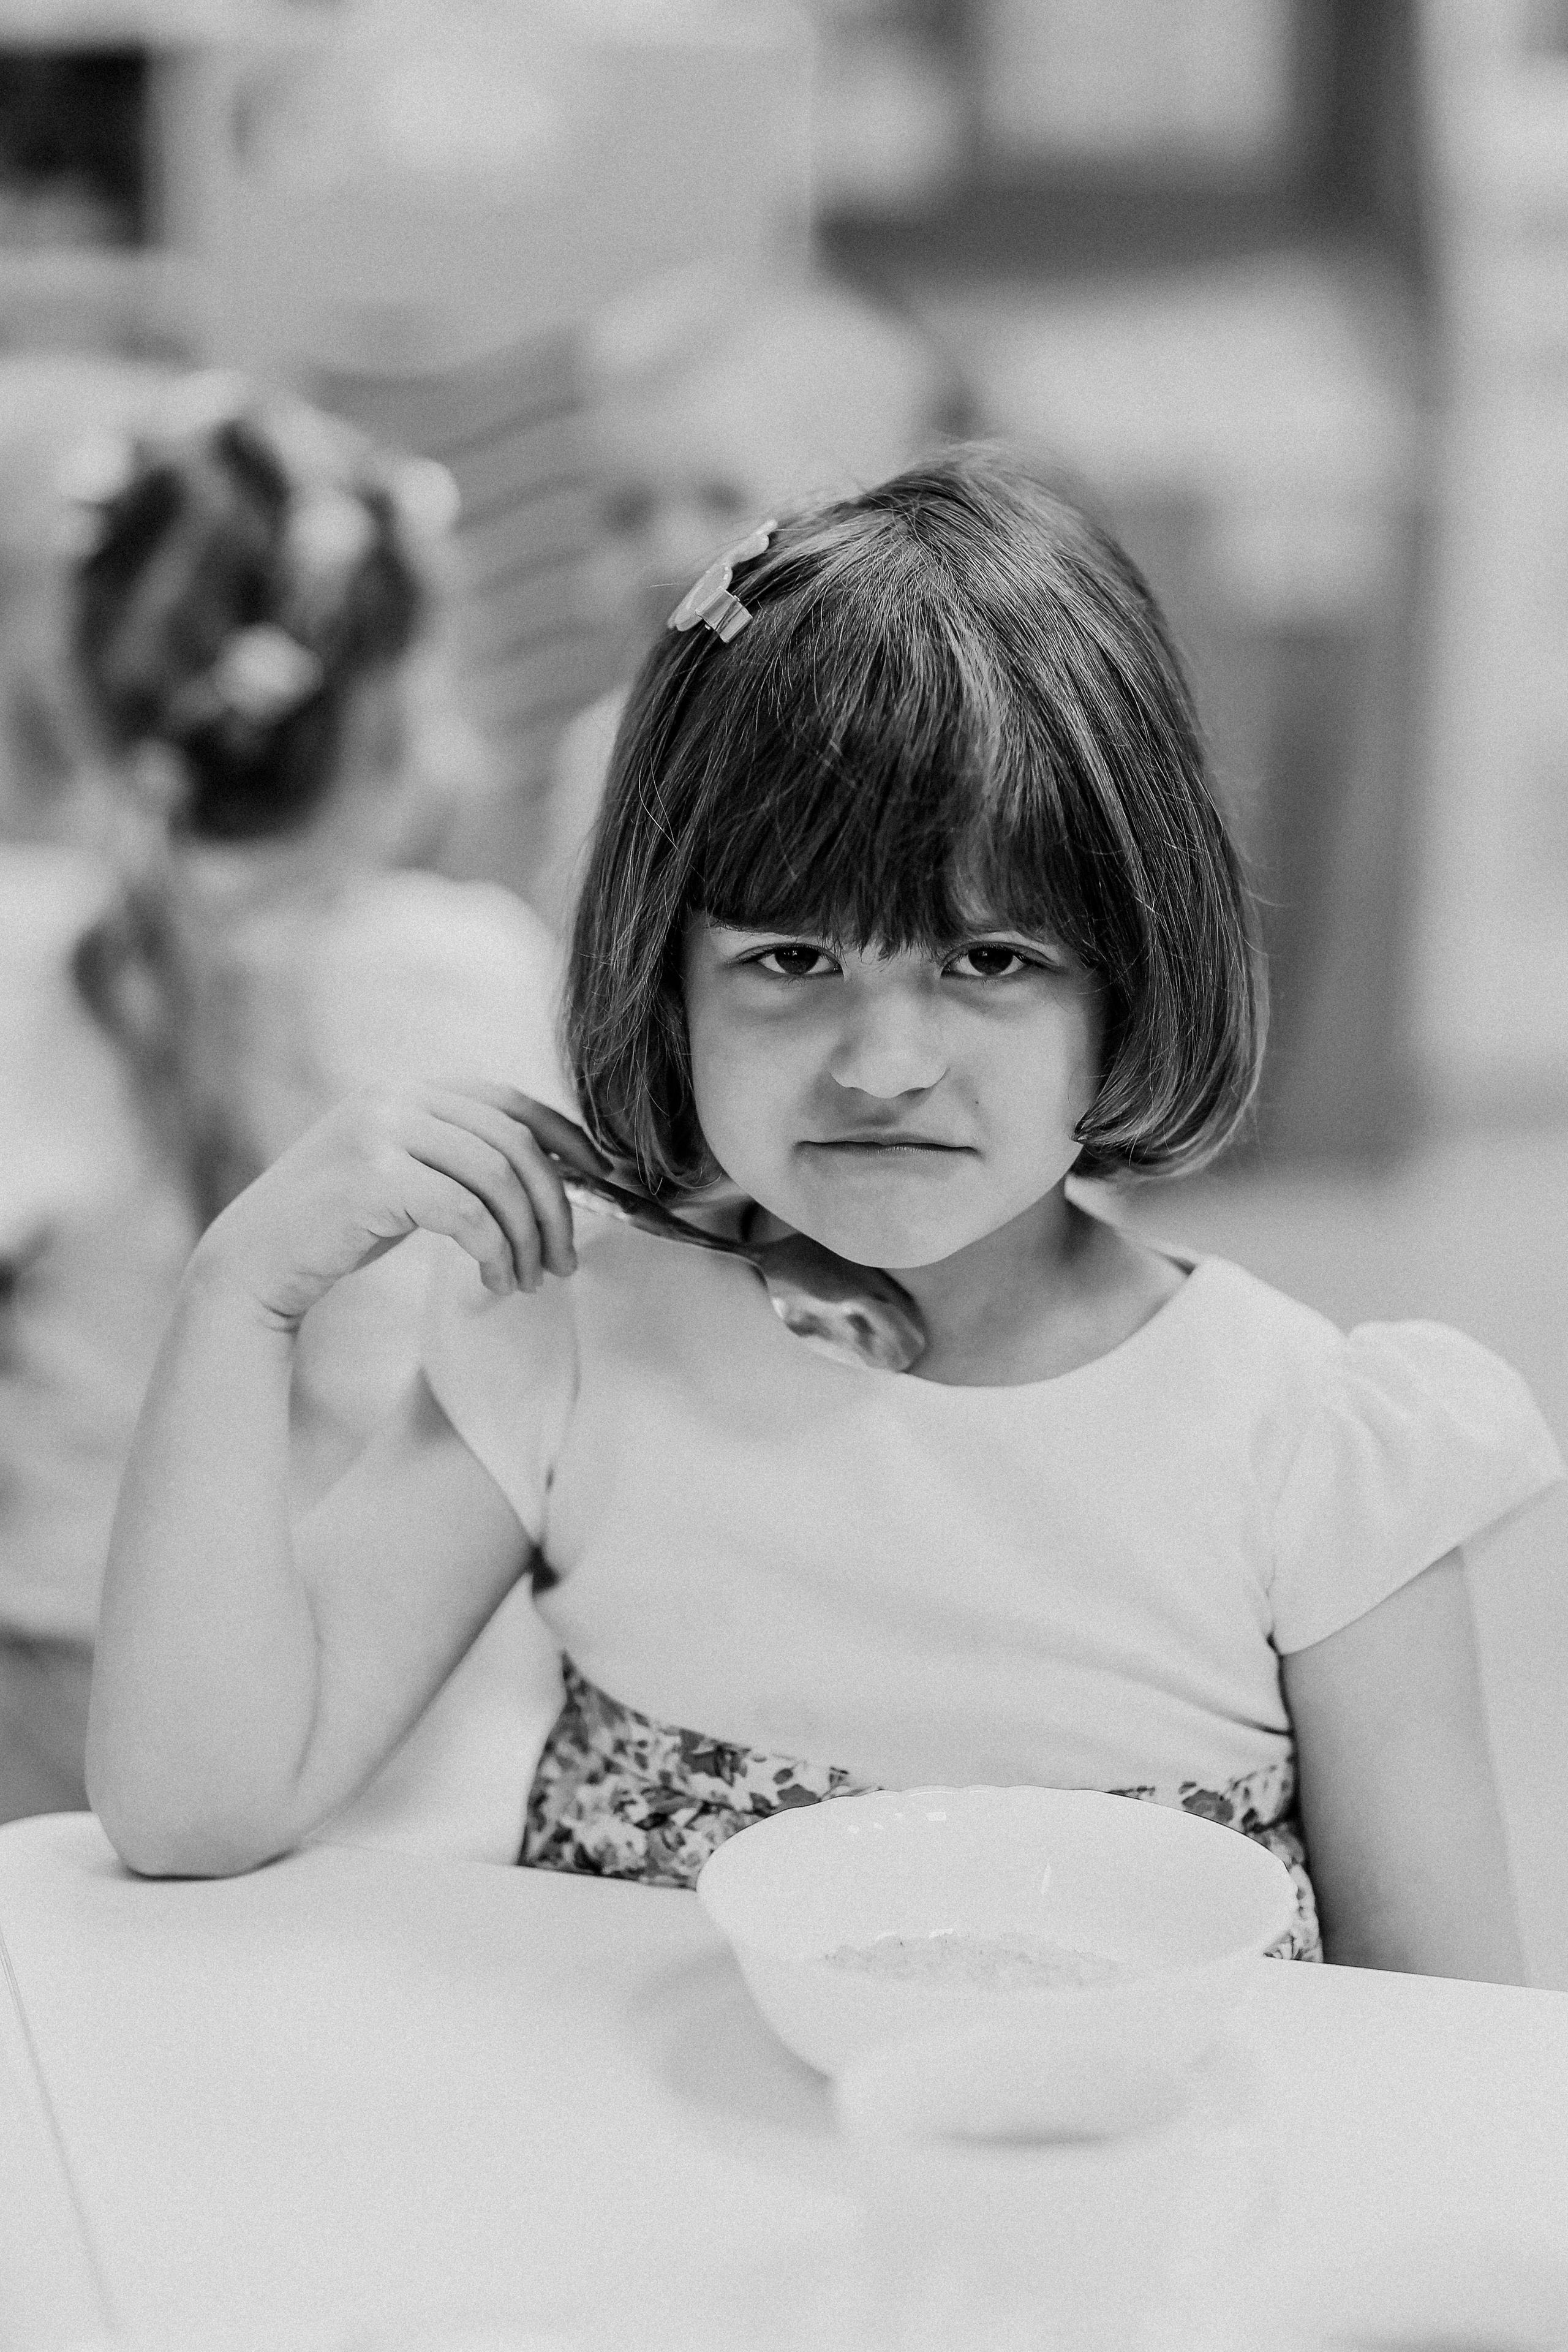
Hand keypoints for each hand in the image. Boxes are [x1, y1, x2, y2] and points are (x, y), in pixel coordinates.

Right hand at [190, 1084, 608, 1328]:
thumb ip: (459, 1159)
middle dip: (554, 1205)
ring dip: (527, 1237)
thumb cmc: (338, 1228)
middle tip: (564, 1260)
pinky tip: (497, 1281)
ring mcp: (379, 1132)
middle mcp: (394, 1098)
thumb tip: (550, 1174)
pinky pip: (466, 1213)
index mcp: (408, 1090)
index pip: (511, 1102)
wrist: (254, 1261)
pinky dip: (496, 1251)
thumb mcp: (404, 1176)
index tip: (603, 1179)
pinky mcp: (372, 1178)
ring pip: (496, 1178)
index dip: (568, 1139)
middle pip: (513, 1143)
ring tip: (530, 1280)